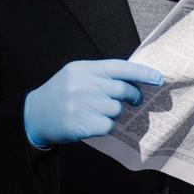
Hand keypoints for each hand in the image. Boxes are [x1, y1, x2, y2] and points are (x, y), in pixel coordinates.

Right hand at [23, 58, 164, 148]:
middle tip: (134, 100)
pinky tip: (93, 123)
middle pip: (122, 89)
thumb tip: (133, 80)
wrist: (34, 115)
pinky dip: (106, 127)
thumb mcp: (76, 76)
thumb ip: (100, 75)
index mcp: (83, 69)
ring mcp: (81, 104)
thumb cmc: (61, 94)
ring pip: (116, 109)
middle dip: (132, 96)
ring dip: (114, 113)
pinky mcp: (81, 123)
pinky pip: (108, 125)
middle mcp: (83, 84)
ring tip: (98, 112)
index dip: (142, 72)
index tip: (159, 79)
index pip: (119, 67)